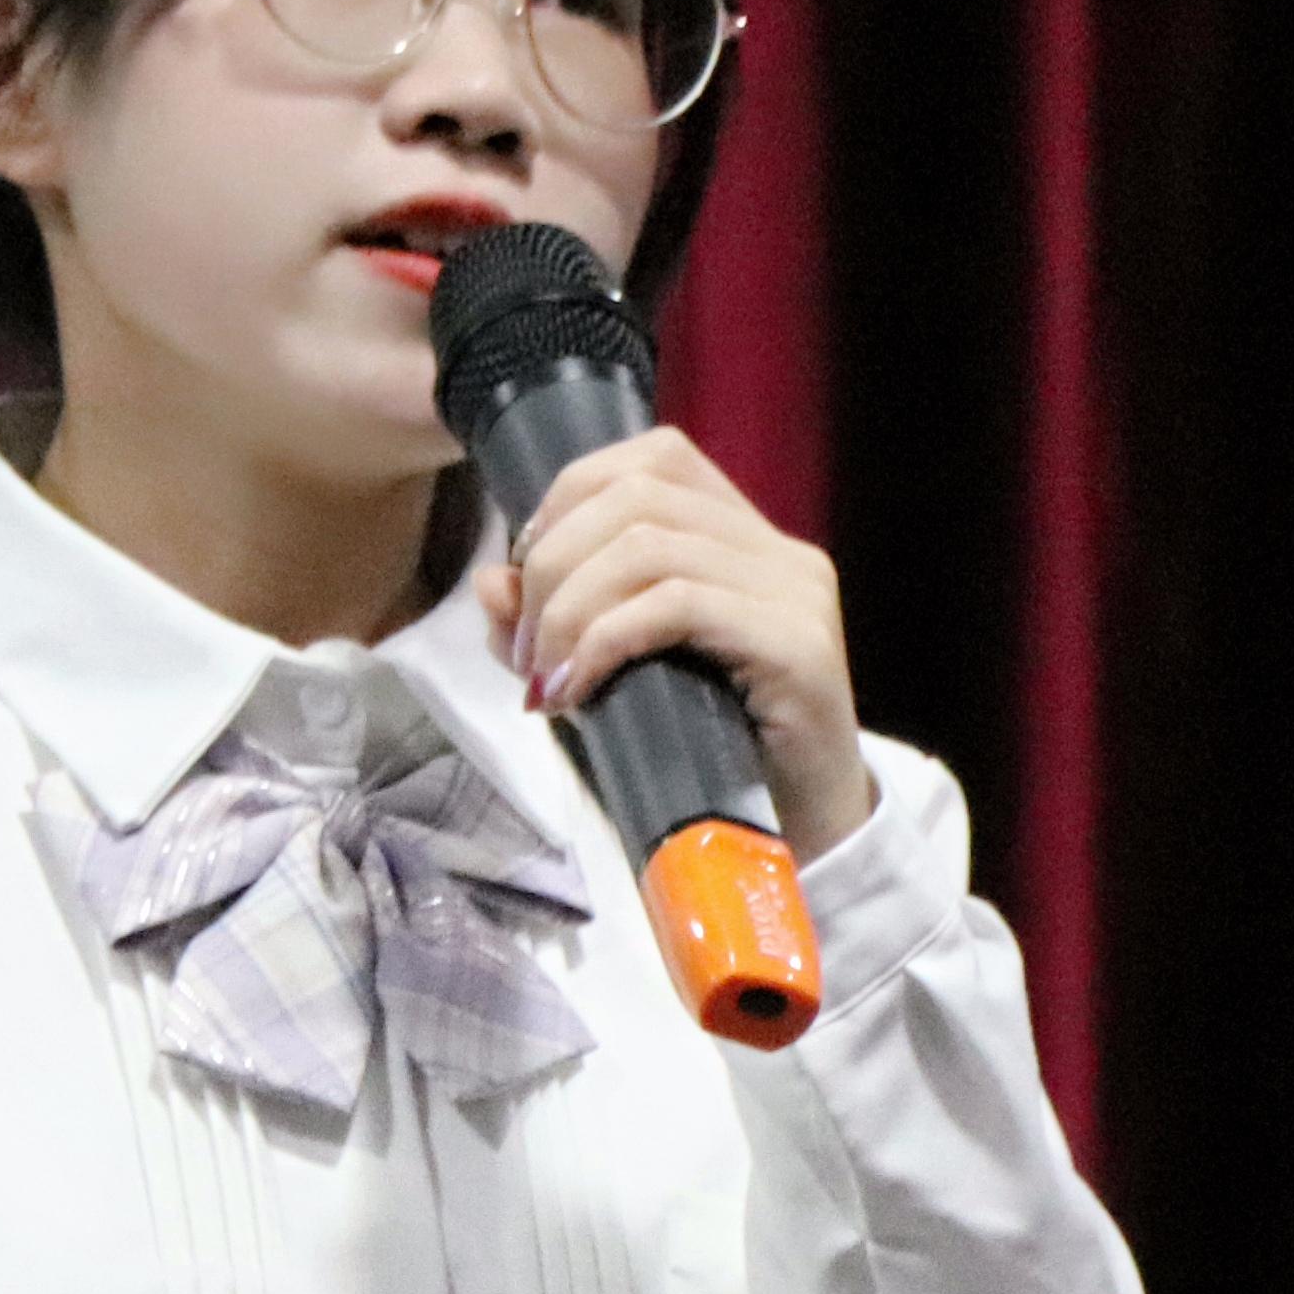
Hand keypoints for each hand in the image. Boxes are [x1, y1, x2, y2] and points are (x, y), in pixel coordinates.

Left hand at [475, 428, 875, 862]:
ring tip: (547, 678)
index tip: (528, 575)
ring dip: (571, 610)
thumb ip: (555, 624)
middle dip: (555, 565)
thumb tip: (490, 580)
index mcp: (744, 538)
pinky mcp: (797, 644)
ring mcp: (795, 592)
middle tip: (526, 653)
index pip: (653, 457)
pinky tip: (580, 690)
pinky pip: (679, 605)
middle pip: (639, 496)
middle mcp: (779, 550)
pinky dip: (607, 640)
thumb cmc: (708, 756)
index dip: (570, 497)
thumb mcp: (615, 679)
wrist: (803, 836)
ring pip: (650, 546)